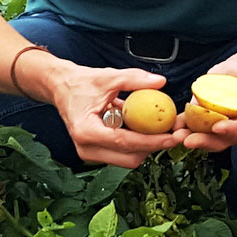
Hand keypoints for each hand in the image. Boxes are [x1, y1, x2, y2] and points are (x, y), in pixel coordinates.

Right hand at [50, 64, 185, 166]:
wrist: (62, 88)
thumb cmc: (82, 83)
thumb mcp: (108, 77)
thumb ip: (134, 79)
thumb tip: (161, 82)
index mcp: (86, 131)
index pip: (125, 142)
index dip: (152, 141)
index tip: (172, 137)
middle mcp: (86, 148)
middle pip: (129, 158)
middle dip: (154, 147)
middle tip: (175, 132)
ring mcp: (90, 153)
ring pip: (128, 159)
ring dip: (147, 147)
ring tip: (164, 129)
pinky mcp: (96, 153)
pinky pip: (123, 154)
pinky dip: (138, 144)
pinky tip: (148, 129)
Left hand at [179, 52, 236, 152]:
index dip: (231, 130)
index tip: (218, 127)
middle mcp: (234, 127)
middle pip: (220, 139)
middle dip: (204, 141)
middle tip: (188, 140)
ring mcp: (217, 123)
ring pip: (204, 135)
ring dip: (189, 137)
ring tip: (176, 135)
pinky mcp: (204, 117)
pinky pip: (192, 124)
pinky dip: (182, 125)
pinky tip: (172, 125)